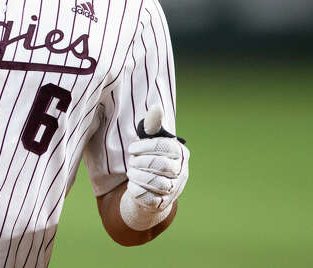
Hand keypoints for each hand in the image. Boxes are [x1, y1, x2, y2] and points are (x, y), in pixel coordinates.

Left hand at [120, 105, 188, 229]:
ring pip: (158, 183)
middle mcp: (182, 172)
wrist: (151, 187)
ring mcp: (174, 189)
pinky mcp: (163, 204)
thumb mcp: (151, 140)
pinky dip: (138, 190)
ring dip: (139, 176)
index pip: (166, 147)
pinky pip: (150, 199)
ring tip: (130, 172)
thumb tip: (156, 107)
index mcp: (181, 154)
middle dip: (142, 161)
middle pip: (163, 165)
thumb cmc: (151, 158)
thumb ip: (153, 126)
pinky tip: (131, 184)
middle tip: (131, 160)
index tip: (132, 148)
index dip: (146, 146)